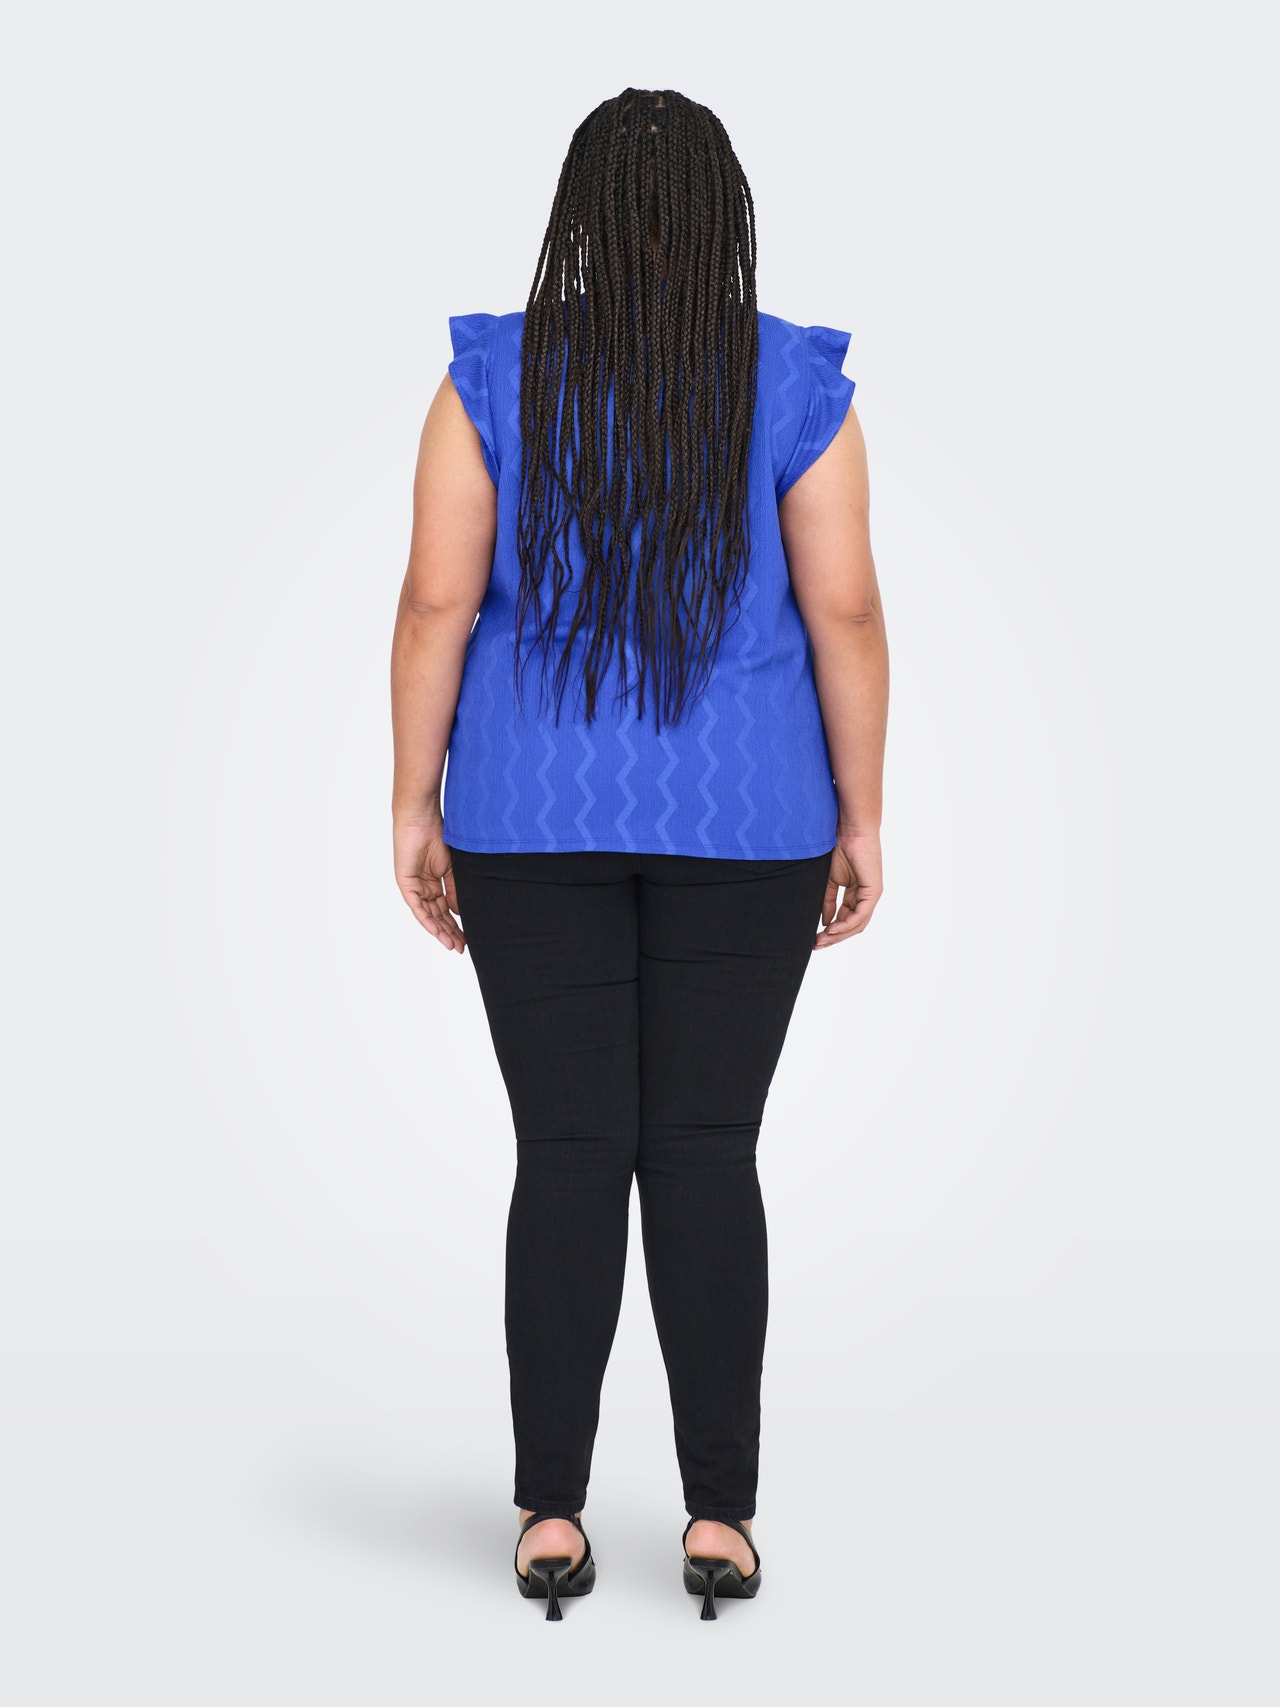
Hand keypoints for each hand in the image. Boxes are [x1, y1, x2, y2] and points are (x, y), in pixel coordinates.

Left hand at [393, 811, 465, 952]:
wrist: (422, 819)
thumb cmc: (438, 836)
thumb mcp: (452, 868)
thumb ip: (455, 891)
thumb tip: (459, 913)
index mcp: (434, 883)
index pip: (446, 909)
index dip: (456, 924)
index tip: (468, 937)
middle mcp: (423, 887)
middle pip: (438, 916)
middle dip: (450, 932)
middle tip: (462, 947)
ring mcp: (414, 887)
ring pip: (428, 915)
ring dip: (440, 931)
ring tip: (453, 944)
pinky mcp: (406, 884)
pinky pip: (418, 907)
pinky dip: (428, 920)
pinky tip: (438, 932)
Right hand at [815, 830, 882, 949]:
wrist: (848, 829)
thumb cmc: (838, 847)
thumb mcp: (829, 880)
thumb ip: (828, 901)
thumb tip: (825, 922)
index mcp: (856, 893)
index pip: (845, 918)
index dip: (831, 930)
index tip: (815, 938)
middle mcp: (866, 896)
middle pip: (852, 925)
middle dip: (834, 937)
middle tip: (816, 945)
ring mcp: (871, 894)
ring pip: (857, 924)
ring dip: (839, 934)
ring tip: (822, 939)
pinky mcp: (874, 891)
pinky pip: (860, 914)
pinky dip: (846, 924)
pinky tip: (832, 928)